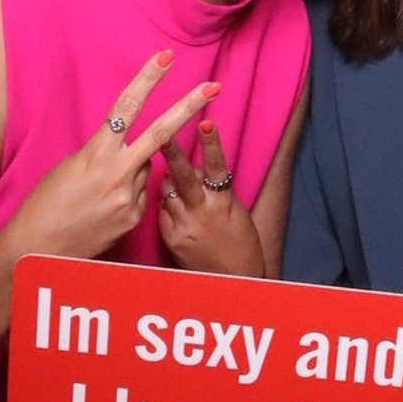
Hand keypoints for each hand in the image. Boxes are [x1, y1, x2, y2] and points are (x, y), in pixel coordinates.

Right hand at [11, 51, 221, 264]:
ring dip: (131, 170)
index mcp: (96, 153)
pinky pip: (140, 194)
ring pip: (145, 169)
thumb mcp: (70, 167)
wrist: (38, 248)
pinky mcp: (134, 217)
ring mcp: (129, 197)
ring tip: (98, 191)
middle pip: (161, 132)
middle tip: (214, 87)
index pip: (127, 107)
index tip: (166, 58)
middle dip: (188, 107)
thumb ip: (104, 153)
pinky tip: (103, 208)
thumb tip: (130, 151)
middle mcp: (118, 173)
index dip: (147, 79)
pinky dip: (127, 193)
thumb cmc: (45, 203)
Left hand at [157, 118, 261, 277]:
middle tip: (163, 131)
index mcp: (223, 204)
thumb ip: (214, 189)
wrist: (232, 278)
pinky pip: (162, 210)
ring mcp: (182, 226)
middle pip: (183, 177)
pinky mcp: (170, 237)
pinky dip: (166, 202)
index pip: (216, 167)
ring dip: (169, 178)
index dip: (211, 144)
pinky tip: (174, 203)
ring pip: (167, 191)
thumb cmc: (240, 242)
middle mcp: (201, 213)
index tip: (206, 122)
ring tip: (171, 170)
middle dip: (173, 153)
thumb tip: (194, 168)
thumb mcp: (234, 211)